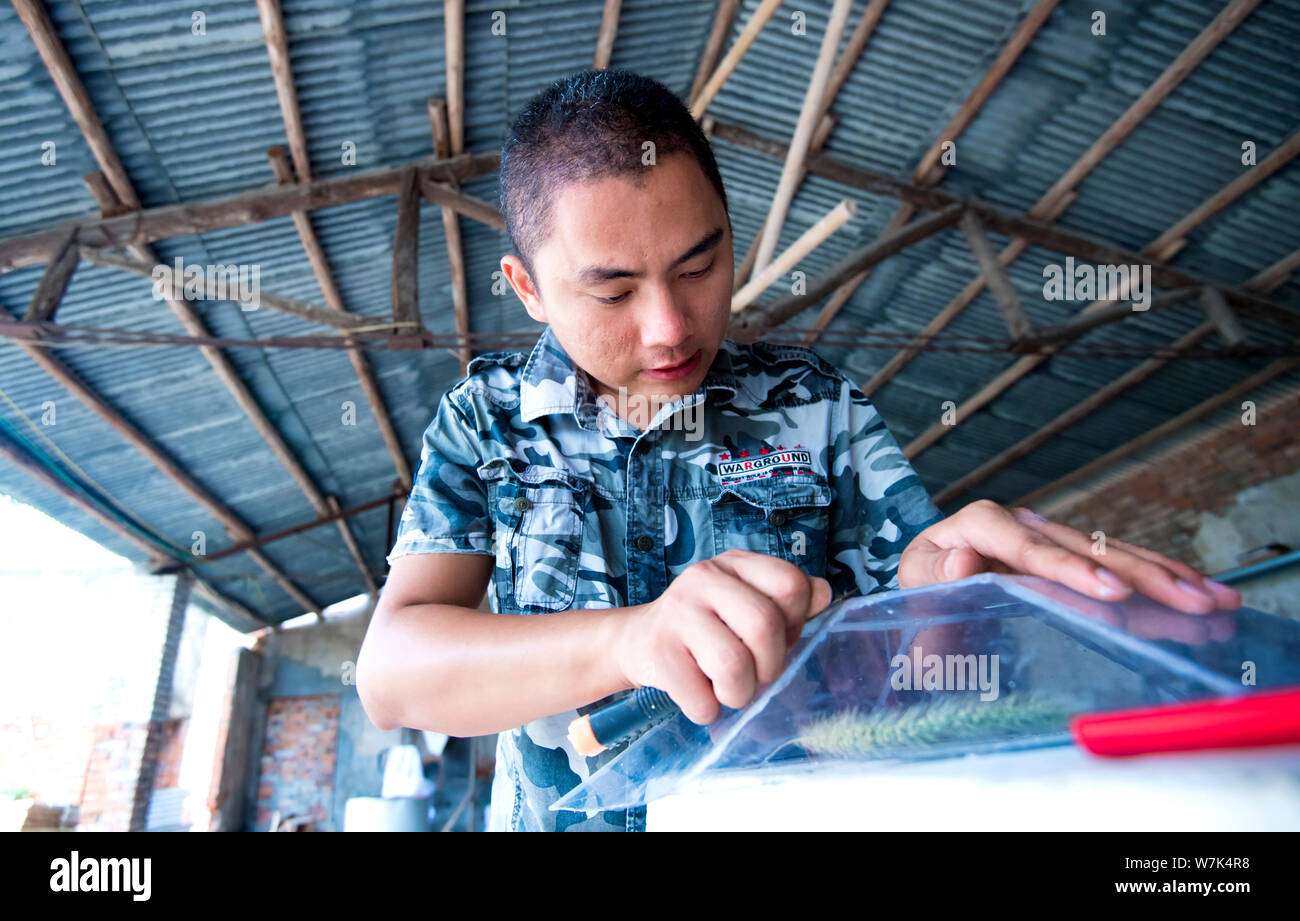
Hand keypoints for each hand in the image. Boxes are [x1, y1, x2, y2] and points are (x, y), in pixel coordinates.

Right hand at [614, 548, 832, 724]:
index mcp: (735, 565)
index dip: (795, 622)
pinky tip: (698, 693)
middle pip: (765, 627)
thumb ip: (789, 601)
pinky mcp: (658, 651)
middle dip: (770, 667)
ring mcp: (677, 612)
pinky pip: (702, 701)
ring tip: (728, 689)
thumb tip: (824, 594)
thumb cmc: (707, 627)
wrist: (637, 641)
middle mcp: (704, 577)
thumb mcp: (747, 603)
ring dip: (739, 694)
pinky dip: (708, 710)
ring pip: (734, 667)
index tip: (776, 638)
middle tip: (756, 675)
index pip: (792, 585)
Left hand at [897, 500, 1240, 614]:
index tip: (1111, 593)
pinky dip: (1161, 579)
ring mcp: (1052, 536)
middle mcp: (1024, 524)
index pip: (1030, 550)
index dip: (1073, 570)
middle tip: (1192, 601)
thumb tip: (966, 561)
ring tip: (1216, 600)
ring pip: (1115, 554)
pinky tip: (1203, 594)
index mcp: (981, 524)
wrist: (926, 572)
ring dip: (1167, 577)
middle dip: (1143, 576)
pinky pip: (1120, 565)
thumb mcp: (915, 581)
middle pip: (1087, 550)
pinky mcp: (1071, 553)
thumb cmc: (921, 582)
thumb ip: (935, 576)